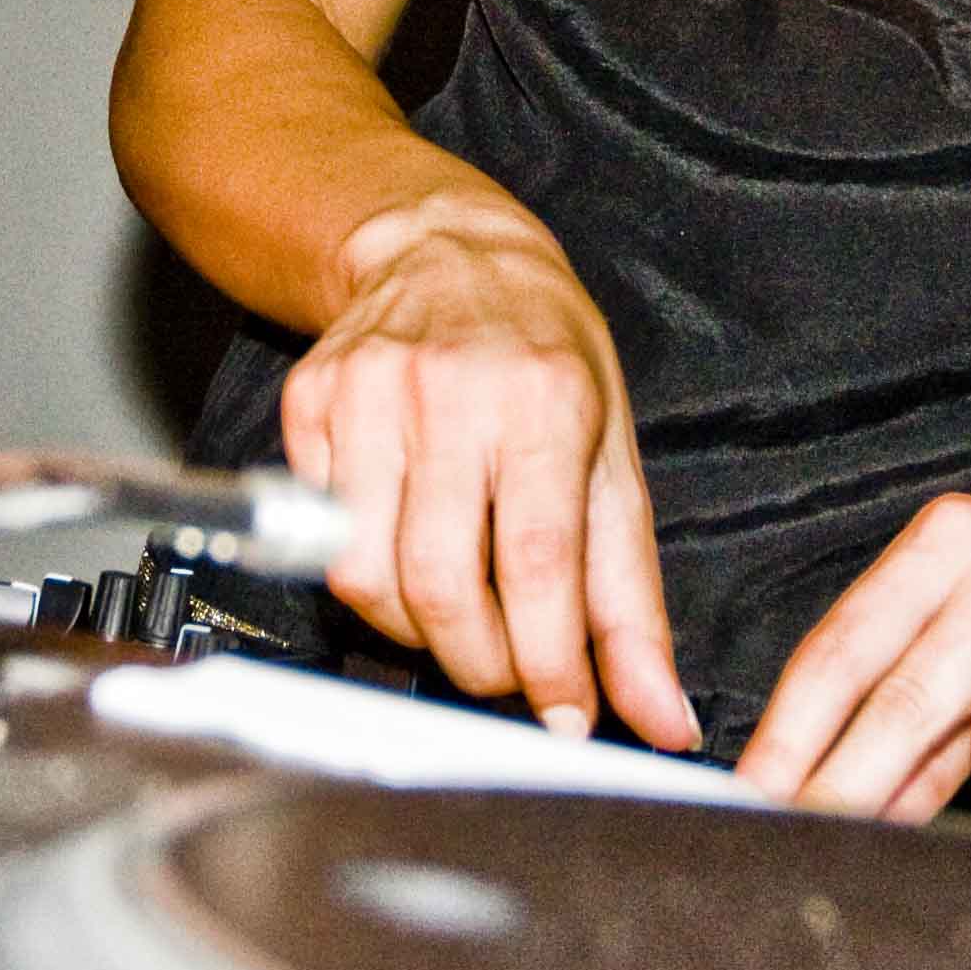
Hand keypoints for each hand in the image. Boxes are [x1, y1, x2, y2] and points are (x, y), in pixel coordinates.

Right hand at [280, 193, 698, 752]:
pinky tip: (404, 543)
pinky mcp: (308, 402)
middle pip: (439, 584)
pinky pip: (319, 537)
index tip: (563, 716)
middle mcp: (450, 390)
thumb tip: (662, 717)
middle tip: (507, 670)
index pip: (536, 564)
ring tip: (456, 612)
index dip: (547, 664)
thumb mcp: (612, 460)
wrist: (446, 252)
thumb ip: (631, 599)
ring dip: (413, 631)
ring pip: (363, 574)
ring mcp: (367, 392)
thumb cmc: (544, 357)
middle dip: (477, 662)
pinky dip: (365, 573)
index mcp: (545, 401)